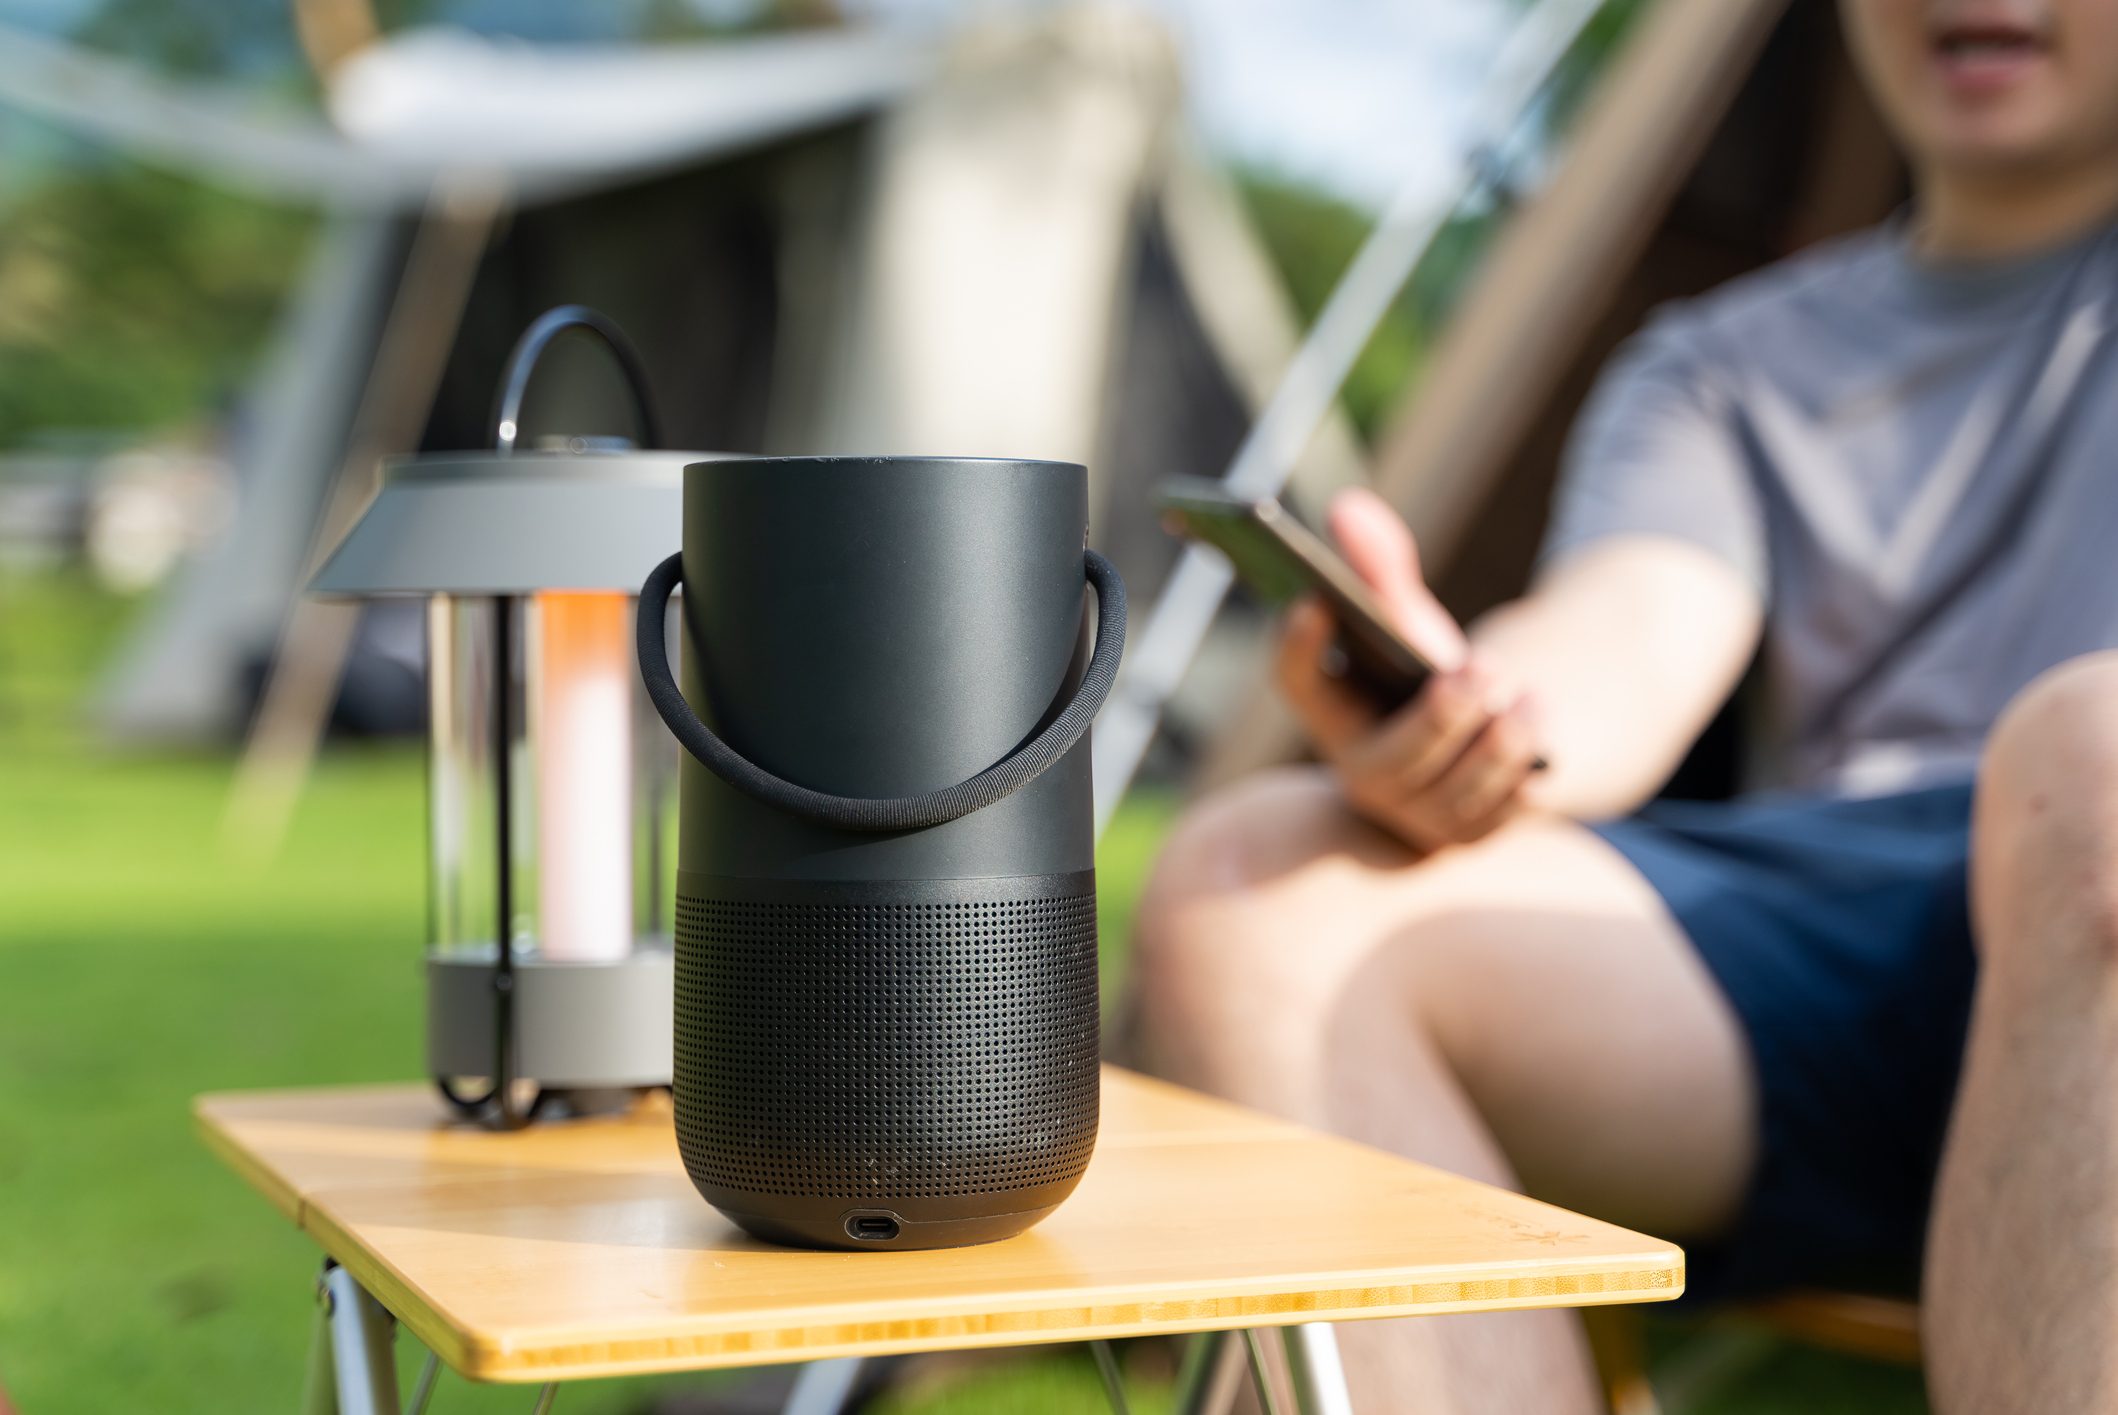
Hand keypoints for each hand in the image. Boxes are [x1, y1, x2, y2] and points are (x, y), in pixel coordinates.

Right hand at [1275, 488, 1542, 851]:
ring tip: (1533, 702)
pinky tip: (1547, 749)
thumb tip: (1349, 507)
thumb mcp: (1410, 619)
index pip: (1295, 682)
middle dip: (1440, 717)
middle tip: (1484, 667)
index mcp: (1333, 712)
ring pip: (1453, 796)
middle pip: (1389, 760)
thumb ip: (1380, 567)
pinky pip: (1498, 817)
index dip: (1295, 646)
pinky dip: (1523, 781)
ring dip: (1496, 749)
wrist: (1487, 729)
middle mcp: (1365, 774)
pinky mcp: (1473, 834)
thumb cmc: (1430, 669)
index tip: (1314, 599)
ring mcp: (1418, 814)